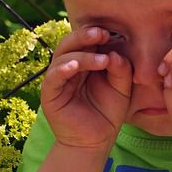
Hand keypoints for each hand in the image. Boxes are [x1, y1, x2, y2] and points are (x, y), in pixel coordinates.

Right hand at [40, 27, 131, 149]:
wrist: (96, 141)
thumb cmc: (108, 111)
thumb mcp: (122, 87)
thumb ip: (121, 69)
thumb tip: (114, 53)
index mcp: (85, 61)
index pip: (85, 40)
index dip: (96, 33)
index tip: (112, 31)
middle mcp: (68, 66)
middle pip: (70, 42)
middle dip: (85, 36)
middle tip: (102, 34)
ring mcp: (58, 79)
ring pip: (63, 56)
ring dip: (82, 55)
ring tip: (102, 60)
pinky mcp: (50, 94)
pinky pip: (53, 77)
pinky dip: (62, 69)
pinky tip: (73, 66)